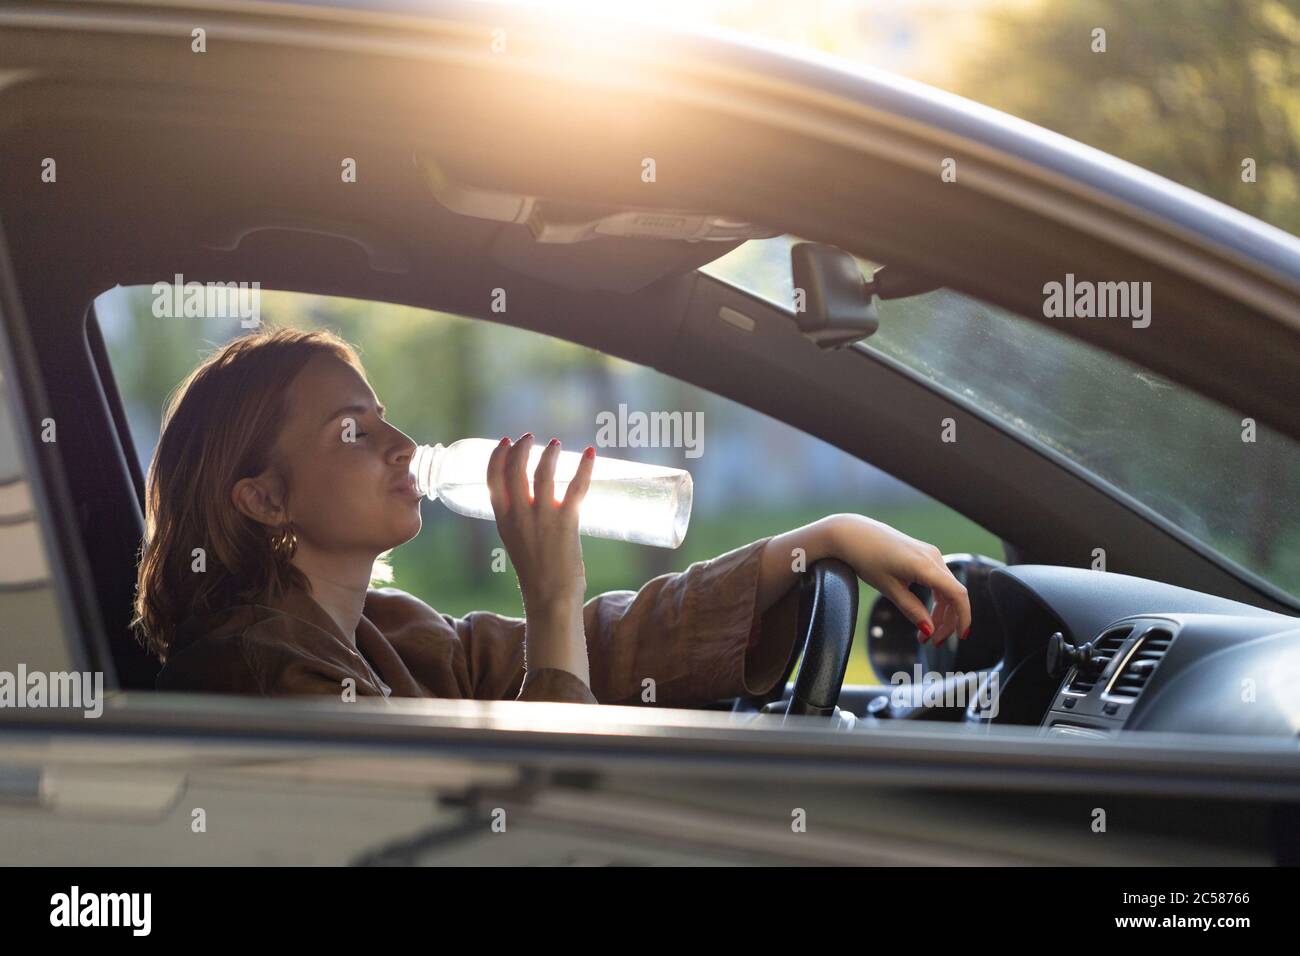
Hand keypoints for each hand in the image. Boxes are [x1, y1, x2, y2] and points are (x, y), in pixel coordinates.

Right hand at [486, 433, 593, 611]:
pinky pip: (576, 487)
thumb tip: (530, 495)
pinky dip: (585, 467)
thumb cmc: (536, 572)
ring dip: (550, 454)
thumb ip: (519, 518)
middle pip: (515, 470)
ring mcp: (542, 518)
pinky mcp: (566, 522)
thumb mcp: (515, 541)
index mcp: (502, 520)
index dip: (498, 456)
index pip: (492, 479)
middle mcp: (519, 516)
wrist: (550, 598)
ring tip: (555, 444)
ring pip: (543, 473)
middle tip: (529, 438)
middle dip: (521, 448)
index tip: (505, 442)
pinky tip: (591, 453)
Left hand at [826, 514, 971, 643]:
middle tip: (934, 641)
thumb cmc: (867, 558)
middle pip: (953, 594)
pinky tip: (926, 613)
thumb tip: (929, 630)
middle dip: (947, 621)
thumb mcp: (888, 589)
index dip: (963, 617)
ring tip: (926, 632)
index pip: (957, 594)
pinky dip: (935, 598)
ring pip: (946, 588)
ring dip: (941, 612)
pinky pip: (938, 580)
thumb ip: (911, 610)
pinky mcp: (923, 554)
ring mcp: (930, 554)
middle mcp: (933, 557)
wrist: (853, 534)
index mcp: (925, 565)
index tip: (961, 637)